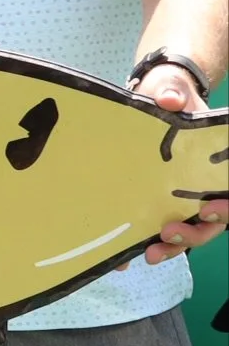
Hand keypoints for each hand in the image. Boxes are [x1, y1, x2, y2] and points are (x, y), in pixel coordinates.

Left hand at [131, 67, 227, 265]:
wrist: (152, 101)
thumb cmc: (170, 97)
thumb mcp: (173, 91)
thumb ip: (174, 95)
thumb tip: (171, 102)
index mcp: (214, 166)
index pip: (228, 195)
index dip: (224, 209)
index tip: (207, 209)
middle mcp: (201, 187)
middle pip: (209, 223)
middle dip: (193, 235)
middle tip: (168, 235)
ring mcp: (179, 197)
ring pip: (185, 233)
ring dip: (171, 247)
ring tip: (149, 254)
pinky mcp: (155, 202)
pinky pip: (155, 229)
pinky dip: (145, 243)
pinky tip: (126, 255)